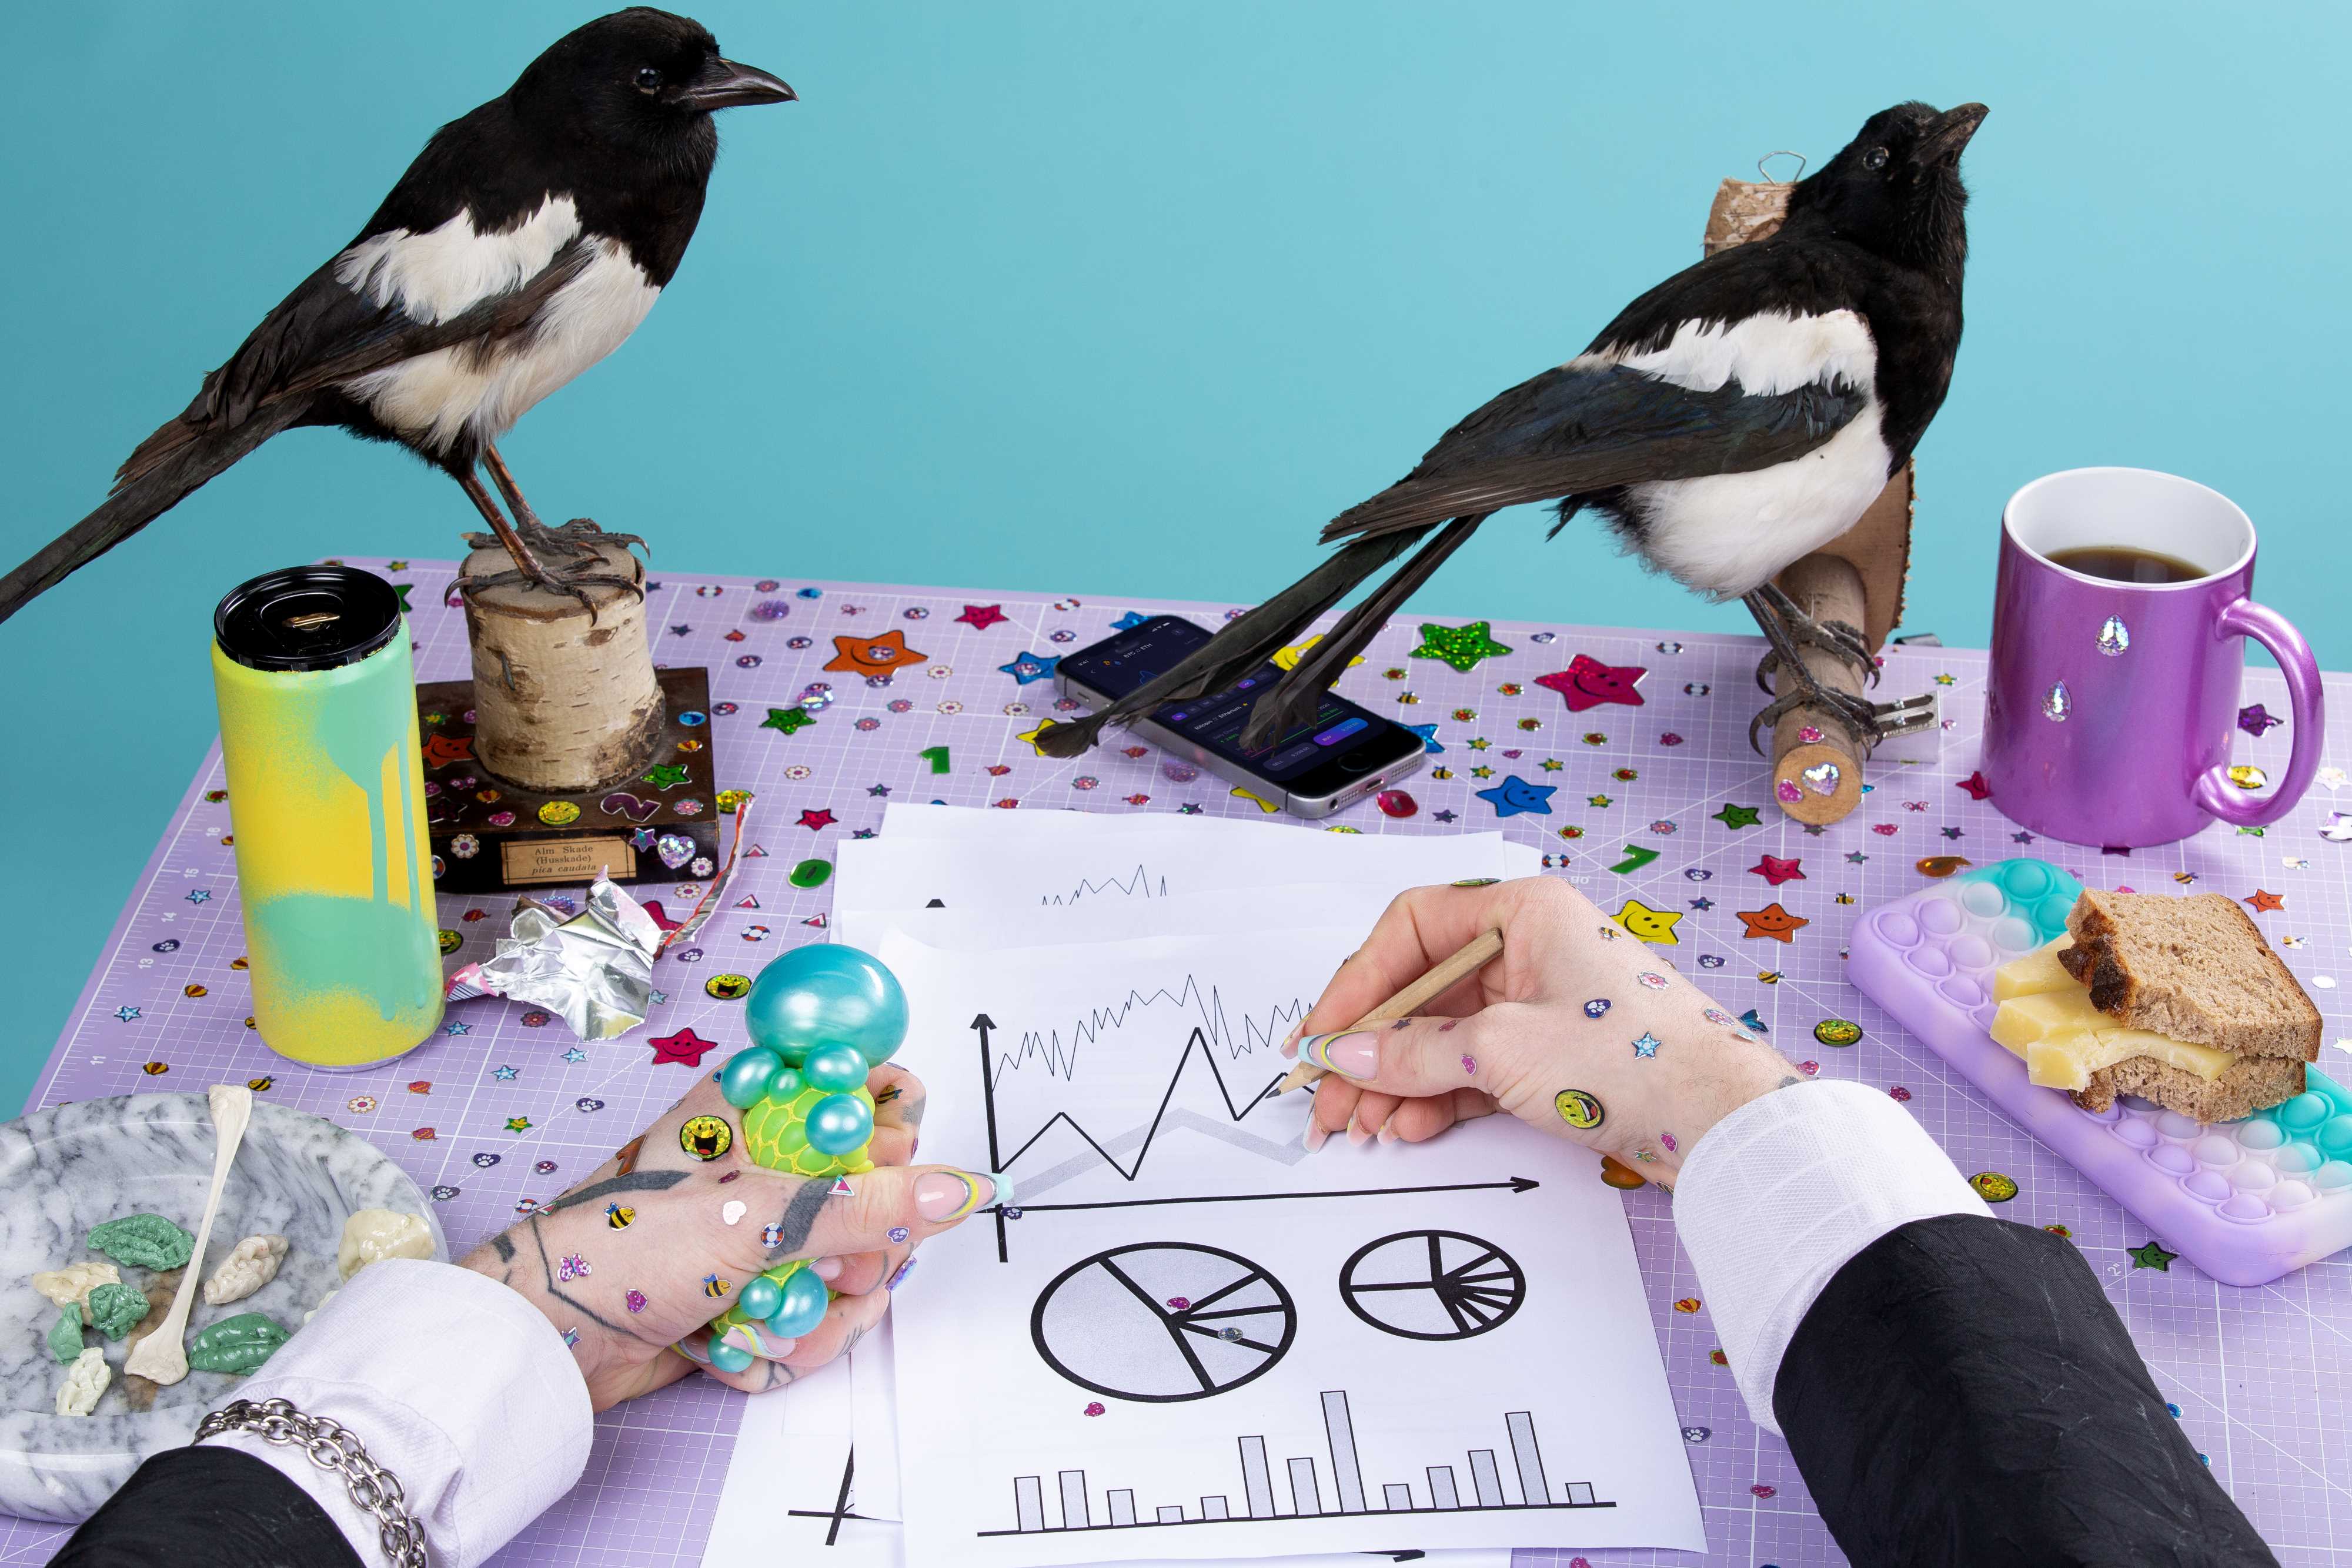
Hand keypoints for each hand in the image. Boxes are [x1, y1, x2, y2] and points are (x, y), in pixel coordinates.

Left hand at [458, 1063, 1000, 1408]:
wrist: (545, 1342)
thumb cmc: (625, 1250)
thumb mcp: (756, 1219)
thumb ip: (865, 1207)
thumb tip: (958, 1191)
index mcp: (763, 1108)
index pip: (871, 1093)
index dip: (894, 1138)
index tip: (886, 1176)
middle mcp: (770, 1164)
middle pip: (879, 1196)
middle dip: (860, 1254)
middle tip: (826, 1272)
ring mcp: (765, 1233)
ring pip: (853, 1269)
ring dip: (820, 1312)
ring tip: (766, 1320)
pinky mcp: (758, 1294)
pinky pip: (816, 1318)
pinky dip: (788, 1340)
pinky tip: (744, 1345)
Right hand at [1282, 877, 1796, 1180]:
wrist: (1722, 1123)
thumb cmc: (1631, 1059)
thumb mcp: (1502, 1051)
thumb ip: (1412, 1053)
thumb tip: (1343, 1056)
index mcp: (1522, 911)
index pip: (1410, 929)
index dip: (1357, 983)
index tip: (1320, 1035)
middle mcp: (1528, 947)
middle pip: (1421, 987)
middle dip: (1369, 1046)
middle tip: (1326, 1099)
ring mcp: (1540, 1002)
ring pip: (1443, 1033)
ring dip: (1396, 1079)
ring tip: (1364, 1126)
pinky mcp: (1552, 1054)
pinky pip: (1473, 1065)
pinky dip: (1438, 1095)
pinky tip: (1409, 1127)